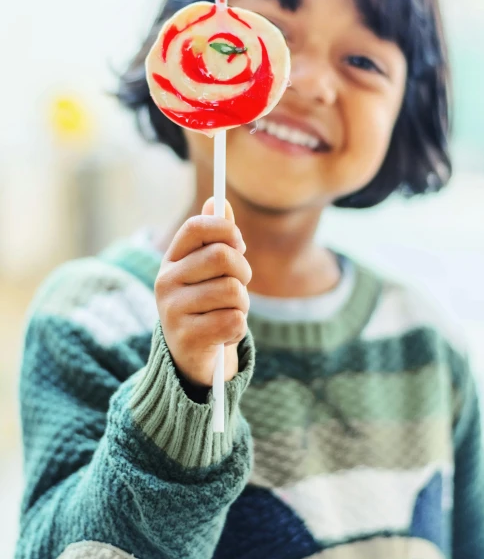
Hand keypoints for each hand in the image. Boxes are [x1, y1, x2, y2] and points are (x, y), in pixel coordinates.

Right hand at [155, 198, 250, 387]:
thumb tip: (217, 201)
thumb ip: (216, 237)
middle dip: (243, 272)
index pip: (197, 227)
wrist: (192, 358)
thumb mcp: (209, 270)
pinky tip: (223, 334)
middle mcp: (165, 282)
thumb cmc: (206, 305)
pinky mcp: (187, 338)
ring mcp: (172, 311)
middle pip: (221, 257)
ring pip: (232, 291)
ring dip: (242, 304)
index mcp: (171, 260)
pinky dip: (238, 329)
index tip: (238, 245)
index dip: (226, 230)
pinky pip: (234, 321)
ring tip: (228, 312)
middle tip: (241, 285)